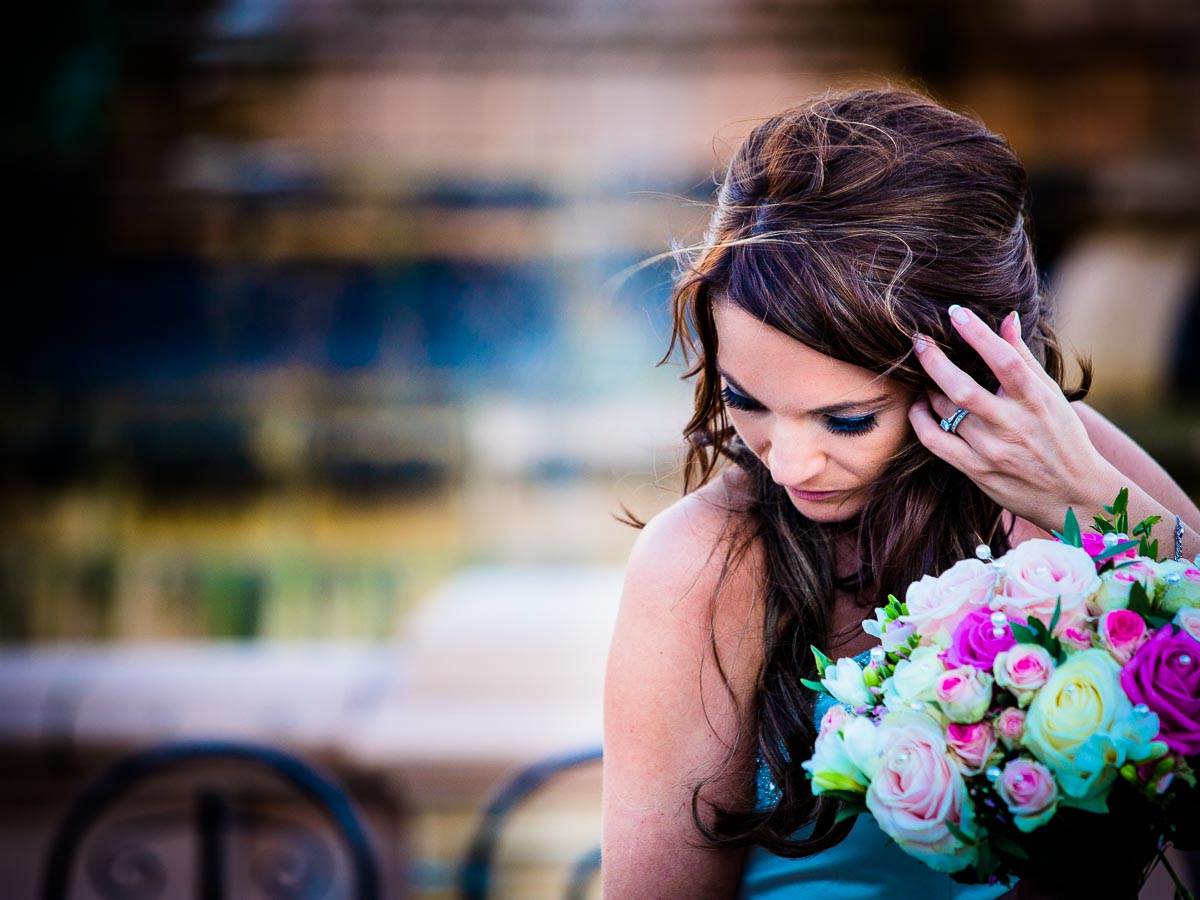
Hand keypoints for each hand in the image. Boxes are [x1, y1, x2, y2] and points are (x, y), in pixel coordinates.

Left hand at [907, 305, 1111, 532]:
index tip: (957, 313)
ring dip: (930, 389)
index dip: (978, 334)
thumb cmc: (1063, 437)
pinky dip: (920, 419)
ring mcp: (992, 450)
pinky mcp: (975, 470)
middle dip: (935, 361)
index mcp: (1036, 401)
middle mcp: (1012, 425)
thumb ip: (1024, 357)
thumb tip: (1008, 318)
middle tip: (920, 341)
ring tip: (928, 379)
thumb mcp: (1052, 395)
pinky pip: (934, 441)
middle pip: (963, 389)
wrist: (1073, 495)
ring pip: (945, 412)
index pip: (1004, 361)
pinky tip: (920, 406)